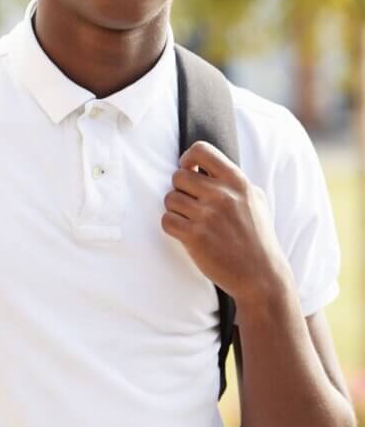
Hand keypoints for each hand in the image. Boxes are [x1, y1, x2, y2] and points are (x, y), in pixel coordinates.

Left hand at [161, 141, 293, 306]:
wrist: (261, 275)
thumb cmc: (256, 236)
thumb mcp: (254, 200)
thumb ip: (231, 181)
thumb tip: (202, 165)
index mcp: (237, 182)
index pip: (201, 150)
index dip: (188, 159)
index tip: (189, 170)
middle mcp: (222, 195)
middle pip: (178, 176)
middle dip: (180, 190)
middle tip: (192, 204)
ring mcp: (208, 216)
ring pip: (169, 199)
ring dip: (176, 210)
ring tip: (192, 221)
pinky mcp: (195, 236)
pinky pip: (166, 220)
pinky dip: (172, 226)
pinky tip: (186, 233)